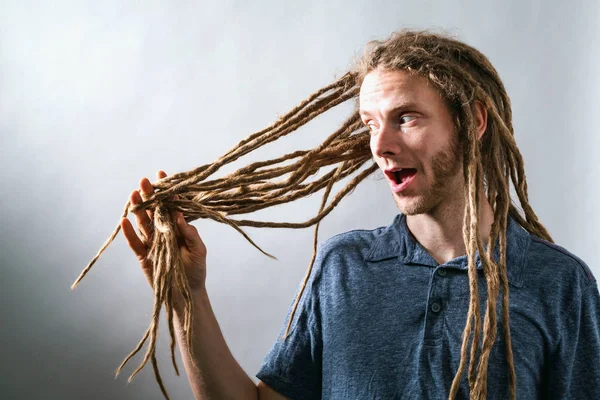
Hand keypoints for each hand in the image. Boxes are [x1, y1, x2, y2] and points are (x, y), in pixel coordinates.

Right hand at [121, 170, 207, 298]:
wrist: (187, 293)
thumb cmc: (196, 270)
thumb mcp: (199, 250)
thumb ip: (190, 233)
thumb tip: (179, 216)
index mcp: (178, 227)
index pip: (171, 206)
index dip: (167, 192)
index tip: (163, 176)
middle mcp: (164, 231)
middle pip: (154, 211)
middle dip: (149, 195)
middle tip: (145, 181)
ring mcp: (152, 243)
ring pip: (143, 223)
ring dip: (138, 209)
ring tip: (133, 194)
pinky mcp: (143, 255)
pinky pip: (134, 242)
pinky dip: (129, 232)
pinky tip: (125, 220)